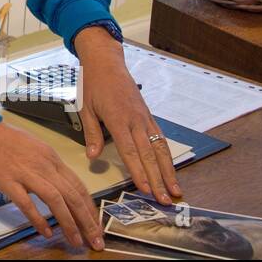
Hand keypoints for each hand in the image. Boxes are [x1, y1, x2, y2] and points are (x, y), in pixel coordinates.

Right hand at [0, 120, 104, 249]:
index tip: (95, 223)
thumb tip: (61, 185)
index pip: (78, 185)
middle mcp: (44, 166)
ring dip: (69, 223)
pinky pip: (27, 203)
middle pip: (72, 195)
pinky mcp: (9, 182)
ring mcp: (26, 174)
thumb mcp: (35, 148)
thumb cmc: (5, 139)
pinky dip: (38, 219)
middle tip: (95, 240)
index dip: (90, 207)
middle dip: (87, 220)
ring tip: (76, 241)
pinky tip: (46, 232)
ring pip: (55, 200)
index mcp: (52, 158)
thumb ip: (48, 167)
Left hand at [73, 25, 182, 205]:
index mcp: (118, 118)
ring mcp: (145, 117)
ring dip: (168, 171)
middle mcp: (136, 120)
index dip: (139, 172)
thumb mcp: (85, 107)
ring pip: (160, 148)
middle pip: (149, 154)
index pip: (130, 151)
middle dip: (158, 179)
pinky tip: (171, 169)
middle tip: (166, 200)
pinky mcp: (149, 115)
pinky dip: (167, 155)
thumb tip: (93, 157)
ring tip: (175, 190)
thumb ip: (92, 134)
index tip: (146, 190)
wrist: (106, 61)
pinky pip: (160, 137)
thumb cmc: (93, 84)